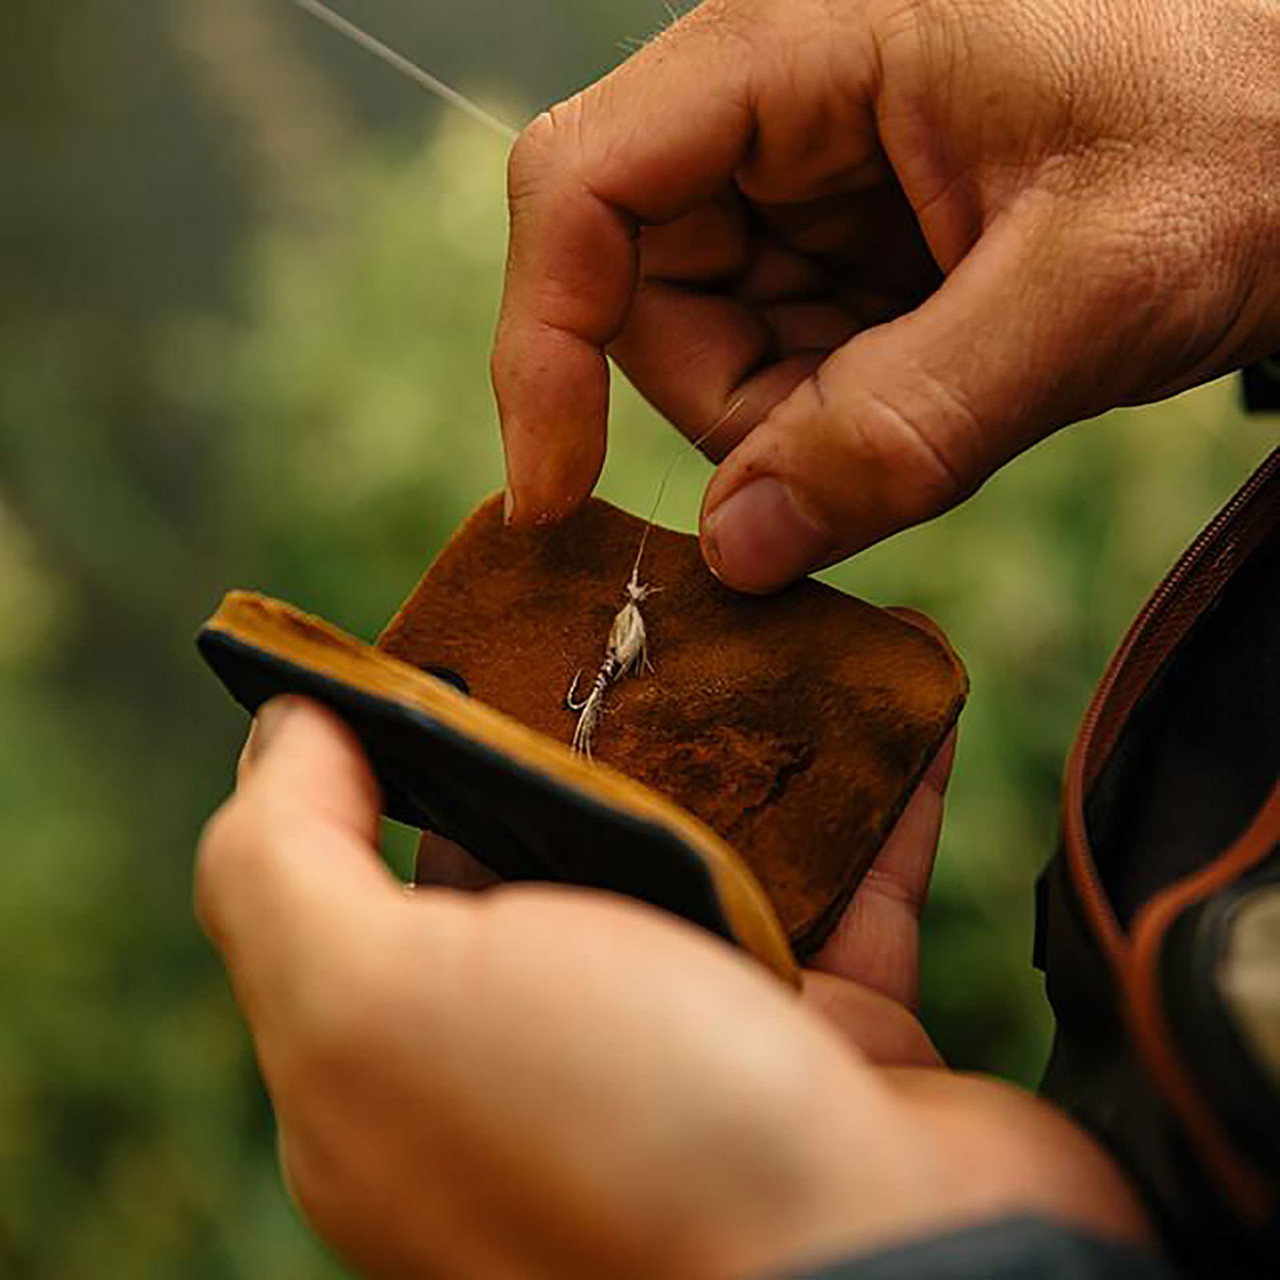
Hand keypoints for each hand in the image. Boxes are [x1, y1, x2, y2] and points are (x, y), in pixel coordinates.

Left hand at [198, 695, 1151, 1277]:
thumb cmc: (614, 1148)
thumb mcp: (376, 1007)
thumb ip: (285, 865)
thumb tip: (283, 727)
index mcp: (416, 1054)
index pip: (374, 861)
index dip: (403, 738)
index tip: (459, 622)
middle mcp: (553, 1050)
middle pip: (553, 837)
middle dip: (587, 715)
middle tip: (624, 595)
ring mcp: (701, 1042)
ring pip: (712, 843)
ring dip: (744, 736)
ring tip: (767, 614)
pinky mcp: (835, 1038)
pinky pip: (854, 883)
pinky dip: (878, 794)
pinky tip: (897, 703)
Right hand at [493, 0, 1279, 590]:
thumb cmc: (1254, 129)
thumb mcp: (1091, 285)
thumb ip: (908, 423)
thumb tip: (737, 549)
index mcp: (800, 43)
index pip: (580, 187)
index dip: (541, 348)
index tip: (557, 501)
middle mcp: (778, 99)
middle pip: (641, 291)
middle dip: (738, 406)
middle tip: (883, 432)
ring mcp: (811, 172)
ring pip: (713, 344)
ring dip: (804, 417)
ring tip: (956, 379)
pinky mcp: (849, 235)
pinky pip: (785, 360)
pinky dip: (846, 411)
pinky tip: (952, 373)